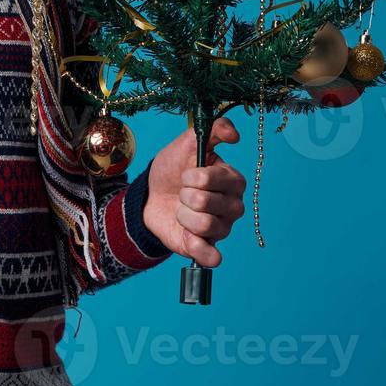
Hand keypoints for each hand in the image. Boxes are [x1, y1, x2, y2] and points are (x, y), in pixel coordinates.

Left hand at [141, 116, 246, 266]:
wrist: (150, 194)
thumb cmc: (173, 169)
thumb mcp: (188, 143)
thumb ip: (213, 130)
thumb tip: (235, 134)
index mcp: (233, 181)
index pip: (215, 179)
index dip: (194, 176)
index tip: (186, 174)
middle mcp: (233, 207)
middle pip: (207, 202)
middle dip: (185, 194)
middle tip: (182, 192)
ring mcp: (222, 229)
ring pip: (204, 224)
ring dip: (183, 214)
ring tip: (181, 209)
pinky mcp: (207, 248)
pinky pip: (212, 256)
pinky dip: (198, 247)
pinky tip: (188, 236)